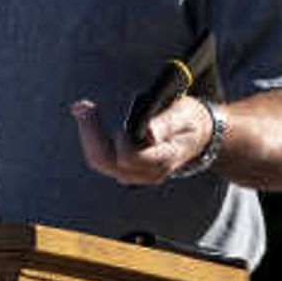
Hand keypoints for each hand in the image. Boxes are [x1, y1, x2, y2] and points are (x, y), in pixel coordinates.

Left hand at [71, 94, 210, 187]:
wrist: (199, 136)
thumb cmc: (189, 120)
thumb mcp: (184, 115)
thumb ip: (166, 123)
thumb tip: (150, 134)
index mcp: (164, 158)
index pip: (130, 158)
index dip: (120, 141)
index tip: (118, 123)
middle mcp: (148, 172)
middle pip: (107, 162)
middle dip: (91, 134)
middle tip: (83, 107)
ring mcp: (137, 173)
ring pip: (101, 162)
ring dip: (88, 135)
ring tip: (83, 108)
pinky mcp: (129, 169)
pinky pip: (103, 160)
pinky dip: (93, 139)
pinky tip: (89, 119)